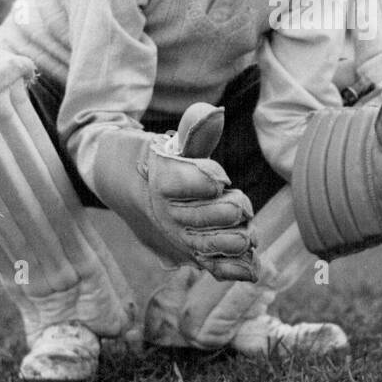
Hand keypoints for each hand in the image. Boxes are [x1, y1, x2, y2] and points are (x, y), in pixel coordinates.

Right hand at [95, 104, 257, 280]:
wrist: (127, 191)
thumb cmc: (155, 162)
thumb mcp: (169, 143)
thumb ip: (195, 131)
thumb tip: (214, 113)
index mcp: (163, 181)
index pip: (200, 182)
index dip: (213, 179)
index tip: (219, 177)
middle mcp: (169, 215)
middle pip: (217, 215)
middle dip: (235, 208)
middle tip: (237, 202)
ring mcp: (179, 240)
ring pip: (220, 244)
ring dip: (241, 237)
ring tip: (246, 228)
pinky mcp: (190, 257)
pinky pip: (217, 268)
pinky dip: (238, 268)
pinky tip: (253, 265)